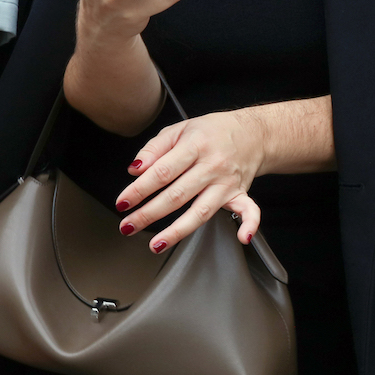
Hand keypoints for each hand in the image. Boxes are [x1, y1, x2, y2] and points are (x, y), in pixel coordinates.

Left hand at [117, 108, 267, 248]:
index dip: (140, 189)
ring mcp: (227, 182)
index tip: (122, 202)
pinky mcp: (241, 193)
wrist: (251, 132)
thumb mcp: (178, 130)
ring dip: (178, 231)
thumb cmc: (210, 132)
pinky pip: (250, 210)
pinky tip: (242, 238)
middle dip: (149, 213)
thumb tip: (135, 169)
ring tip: (156, 244)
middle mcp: (212, 165)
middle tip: (127, 226)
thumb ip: (154, 148)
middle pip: (177, 195)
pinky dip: (249, 224)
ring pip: (202, 211)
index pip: (162, 172)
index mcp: (195, 145)